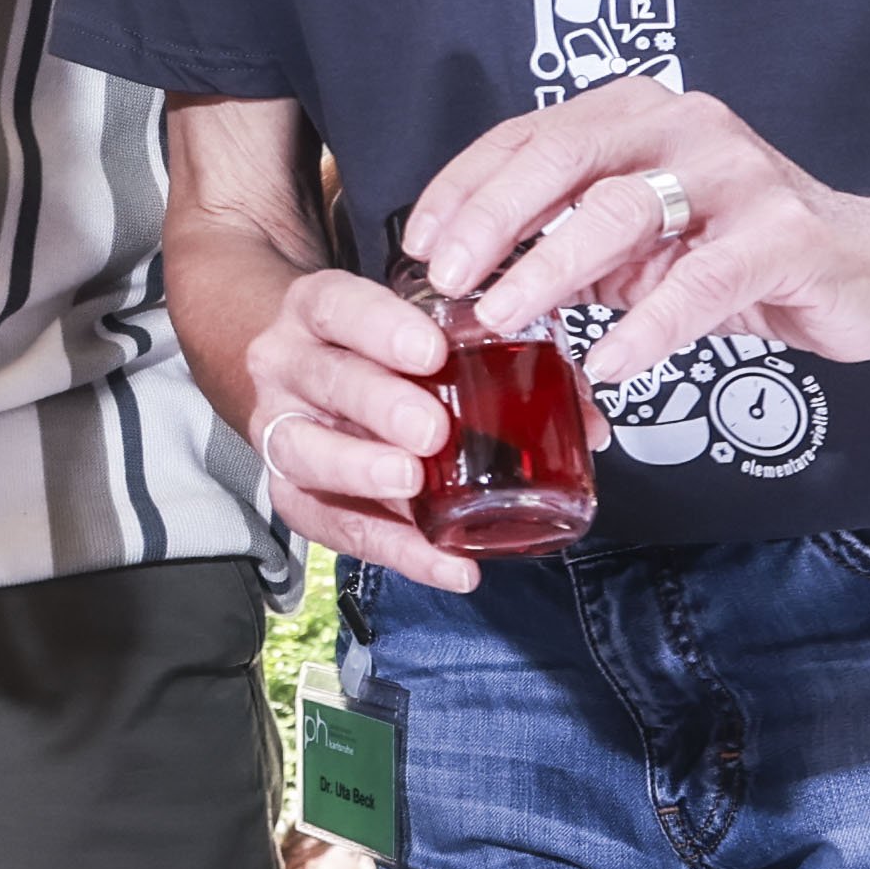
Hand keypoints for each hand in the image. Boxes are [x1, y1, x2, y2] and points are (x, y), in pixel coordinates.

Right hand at [233, 264, 487, 595]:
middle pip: (325, 380)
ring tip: (413, 485)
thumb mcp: (414, 329)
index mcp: (321, 312)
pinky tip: (446, 562)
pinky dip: (394, 550)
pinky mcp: (290, 493)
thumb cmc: (373, 352)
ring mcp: (282, 430)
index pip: (340, 306)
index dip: (381, 326)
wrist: (298, 373)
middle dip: (378, 404)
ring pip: (305, 452)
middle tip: (431, 430)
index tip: (431, 351)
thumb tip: (587, 425)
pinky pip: (333, 528)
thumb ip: (495, 359)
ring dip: (361, 473)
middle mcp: (289, 366)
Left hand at [398, 80, 869, 396]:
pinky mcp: (784, 235)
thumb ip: (567, 250)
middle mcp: (685, 125)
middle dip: (493, 217)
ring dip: (550, 267)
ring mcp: (739, 175)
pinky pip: (700, 280)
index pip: (530, 133)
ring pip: (622, 211)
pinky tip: (610, 362)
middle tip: (445, 276)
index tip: (418, 240)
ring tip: (502, 316)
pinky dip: (647, 324)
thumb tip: (469, 288)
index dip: (465, 184)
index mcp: (638, 113)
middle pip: (565, 156)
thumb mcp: (640, 246)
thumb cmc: (738, 252)